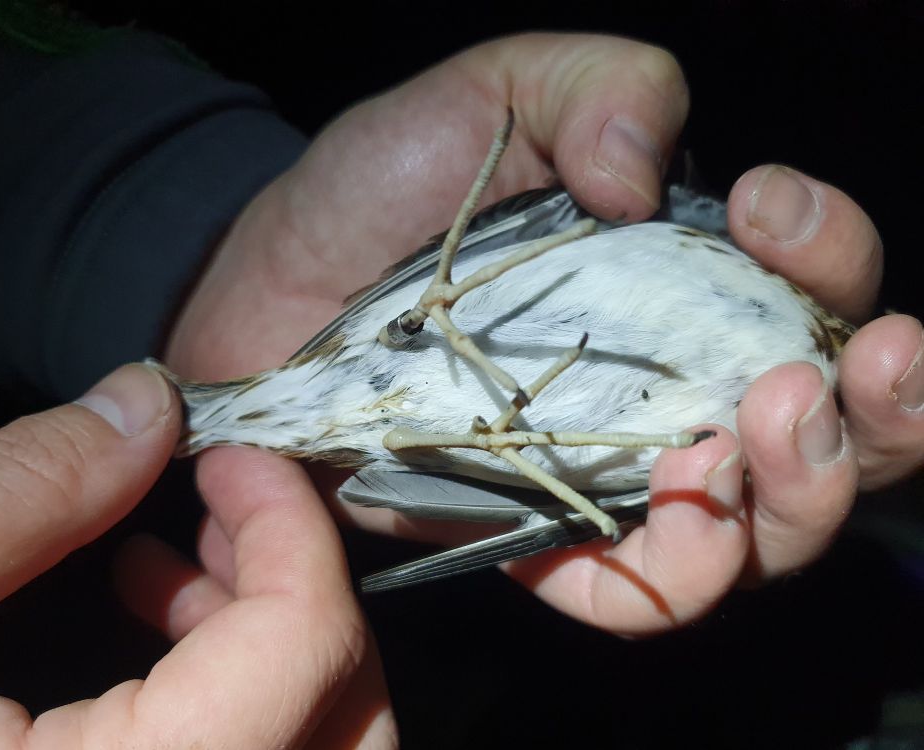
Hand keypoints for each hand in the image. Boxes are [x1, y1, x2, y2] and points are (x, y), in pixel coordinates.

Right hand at [0, 364, 391, 747]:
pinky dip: (240, 694)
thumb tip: (144, 405)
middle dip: (300, 594)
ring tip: (169, 565)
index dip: (295, 531)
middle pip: (348, 726)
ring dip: (275, 642)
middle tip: (224, 511)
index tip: (241, 461)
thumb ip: (11, 495)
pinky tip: (153, 631)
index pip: (307, 658)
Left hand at [166, 33, 922, 633]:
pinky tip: (673, 505)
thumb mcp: (498, 96)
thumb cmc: (386, 189)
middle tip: (831, 371)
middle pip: (834, 431)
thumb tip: (651, 179)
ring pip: (764, 530)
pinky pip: (638, 590)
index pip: (819, 288)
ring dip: (793, 496)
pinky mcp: (543, 533)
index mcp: (687, 280)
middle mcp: (674, 384)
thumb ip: (601, 90)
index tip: (764, 208)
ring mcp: (615, 471)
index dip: (830, 254)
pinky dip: (680, 568)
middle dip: (875, 413)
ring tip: (741, 436)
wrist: (276, 287)